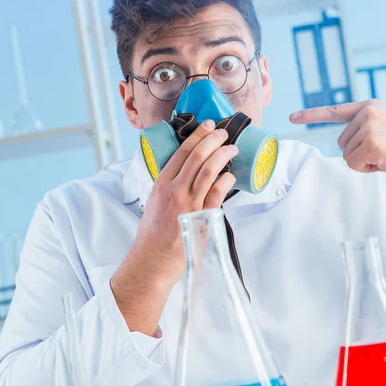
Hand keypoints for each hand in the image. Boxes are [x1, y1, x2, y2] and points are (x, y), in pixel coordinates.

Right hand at [111, 119, 237, 333]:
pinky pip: (217, 193)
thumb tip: (188, 172)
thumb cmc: (153, 234)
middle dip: (213, 140)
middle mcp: (174, 190)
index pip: (182, 152)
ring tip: (232, 148)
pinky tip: (231, 174)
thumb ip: (170, 185)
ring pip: (208, 170)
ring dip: (223, 155)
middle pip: (197, 156)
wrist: (153, 259)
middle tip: (224, 132)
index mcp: (161, 183)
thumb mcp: (155, 201)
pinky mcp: (201, 217)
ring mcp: (189, 203)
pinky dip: (226, 180)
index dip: (197, 136)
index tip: (208, 126)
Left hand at [290, 99, 385, 219]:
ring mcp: (370, 125)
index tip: (292, 117)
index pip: (335, 111)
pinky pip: (354, 164)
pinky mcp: (372, 142)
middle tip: (385, 152)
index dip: (311, 115)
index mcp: (370, 106)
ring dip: (365, 162)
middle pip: (341, 143)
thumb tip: (346, 147)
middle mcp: (368, 112)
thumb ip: (364, 131)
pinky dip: (367, 169)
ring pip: (347, 155)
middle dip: (359, 154)